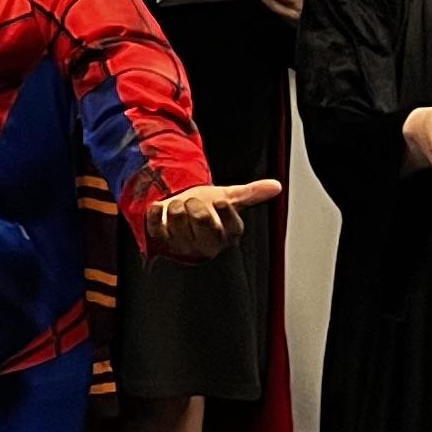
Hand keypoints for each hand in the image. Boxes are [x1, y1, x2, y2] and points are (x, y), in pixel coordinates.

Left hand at [145, 176, 284, 260]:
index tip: (221, 201)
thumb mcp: (229, 198)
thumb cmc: (208, 208)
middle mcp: (207, 244)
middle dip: (197, 206)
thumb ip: (251, 193)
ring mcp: (184, 245)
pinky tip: (159, 206)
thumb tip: (276, 185)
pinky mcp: (162, 242)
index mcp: (227, 234)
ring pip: (178, 222)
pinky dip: (155, 212)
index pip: (233, 229)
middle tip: (194, 201)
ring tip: (179, 205)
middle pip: (204, 224)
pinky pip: (156, 227)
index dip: (227, 215)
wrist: (180, 213)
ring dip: (176, 206)